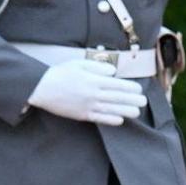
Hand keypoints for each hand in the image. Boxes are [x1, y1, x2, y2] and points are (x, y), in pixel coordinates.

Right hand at [27, 59, 145, 125]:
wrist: (42, 88)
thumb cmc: (61, 73)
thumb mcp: (80, 64)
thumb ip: (98, 67)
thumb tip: (113, 72)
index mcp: (94, 80)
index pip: (117, 85)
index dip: (130, 88)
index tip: (139, 90)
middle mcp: (93, 94)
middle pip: (117, 98)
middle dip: (132, 101)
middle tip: (144, 102)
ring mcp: (87, 106)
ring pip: (110, 110)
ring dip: (125, 111)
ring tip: (137, 113)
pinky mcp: (81, 115)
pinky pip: (98, 118)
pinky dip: (110, 120)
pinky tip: (120, 120)